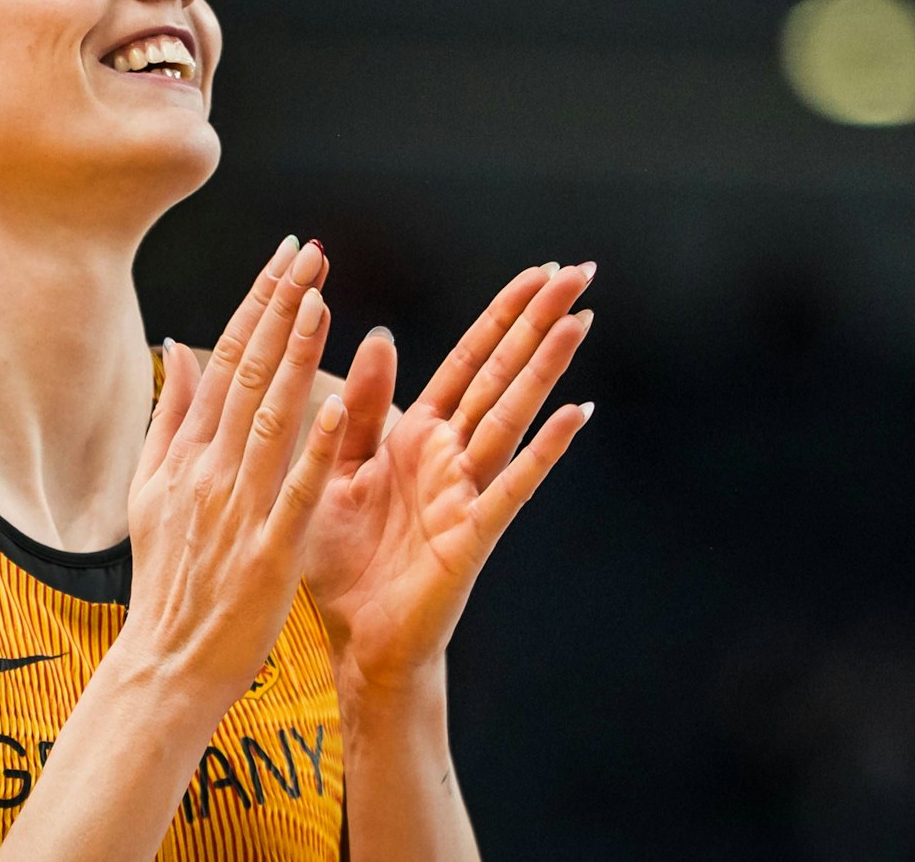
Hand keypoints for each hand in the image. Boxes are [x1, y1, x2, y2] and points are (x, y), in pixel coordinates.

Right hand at [124, 236, 347, 702]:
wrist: (167, 663)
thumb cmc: (167, 579)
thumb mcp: (148, 490)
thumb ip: (169, 418)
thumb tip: (181, 348)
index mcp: (186, 453)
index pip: (226, 360)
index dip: (259, 305)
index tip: (287, 257)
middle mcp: (209, 470)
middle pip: (249, 375)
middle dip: (282, 309)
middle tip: (313, 254)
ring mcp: (238, 508)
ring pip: (271, 418)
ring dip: (297, 358)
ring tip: (323, 302)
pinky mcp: (268, 550)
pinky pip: (295, 491)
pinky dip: (313, 447)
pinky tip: (336, 405)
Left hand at [305, 261, 595, 691]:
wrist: (355, 643)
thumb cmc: (345, 566)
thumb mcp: (333, 469)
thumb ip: (358, 406)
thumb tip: (377, 334)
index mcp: (417, 436)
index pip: (469, 360)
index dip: (503, 315)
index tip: (538, 272)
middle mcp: (452, 456)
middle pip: (502, 373)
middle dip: (538, 321)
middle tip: (580, 271)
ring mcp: (468, 491)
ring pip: (511, 414)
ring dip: (546, 367)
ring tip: (581, 320)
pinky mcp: (472, 532)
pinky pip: (511, 483)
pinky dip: (544, 448)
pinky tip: (576, 413)